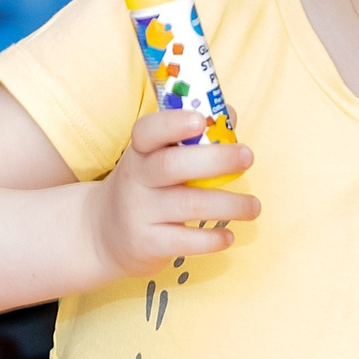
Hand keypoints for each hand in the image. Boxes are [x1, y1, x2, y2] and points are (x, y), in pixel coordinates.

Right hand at [86, 109, 259, 279]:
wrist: (104, 234)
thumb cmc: (146, 187)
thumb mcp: (156, 159)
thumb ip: (192, 137)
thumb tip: (229, 115)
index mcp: (139, 152)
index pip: (147, 131)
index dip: (172, 123)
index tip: (200, 120)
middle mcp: (135, 180)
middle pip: (172, 165)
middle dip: (215, 159)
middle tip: (247, 157)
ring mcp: (139, 213)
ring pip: (189, 205)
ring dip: (229, 205)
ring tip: (253, 207)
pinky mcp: (147, 243)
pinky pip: (186, 241)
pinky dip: (213, 239)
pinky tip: (228, 235)